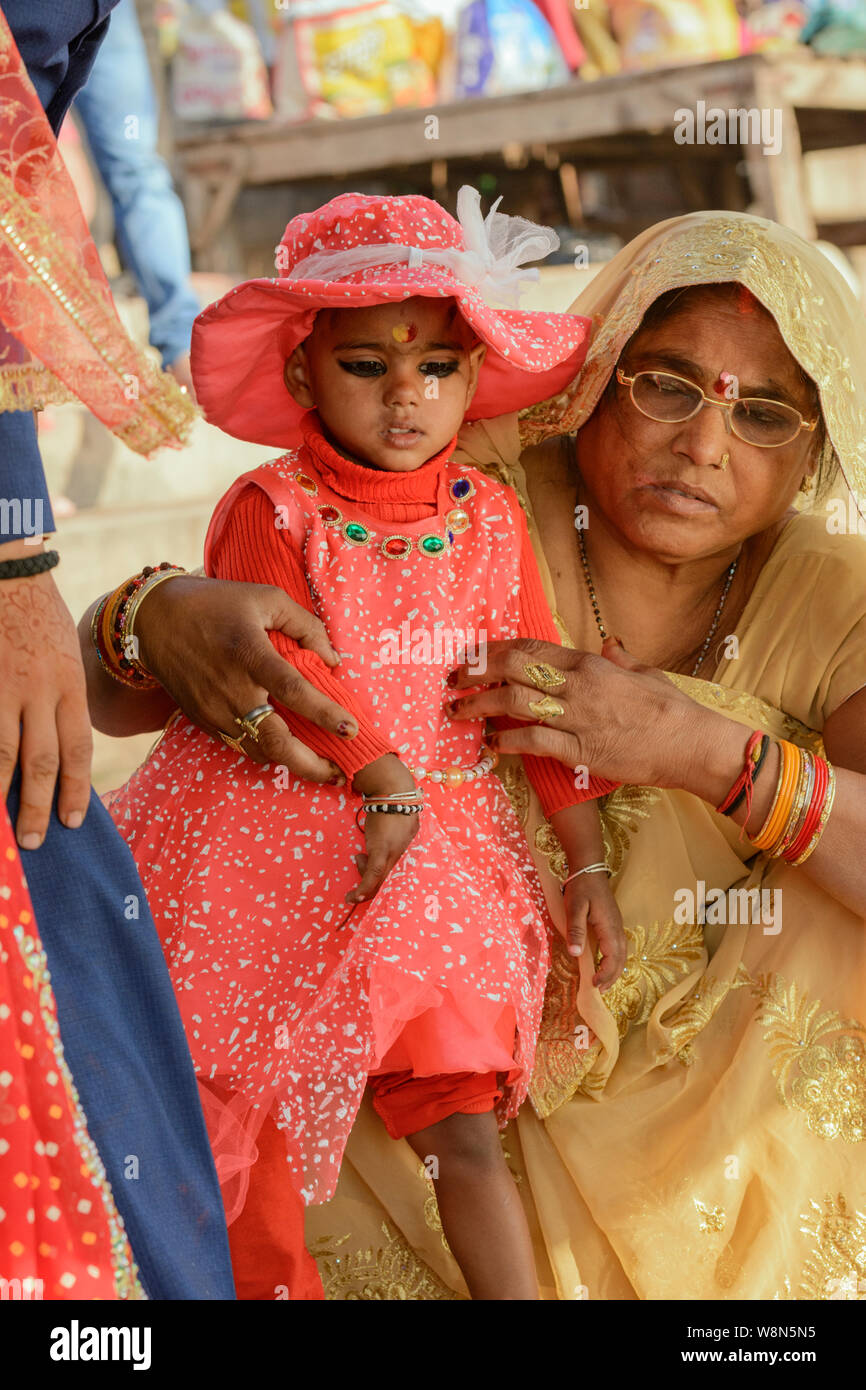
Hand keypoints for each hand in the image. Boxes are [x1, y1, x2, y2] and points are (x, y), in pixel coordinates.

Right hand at [0, 553, 91, 847]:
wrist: (7, 571)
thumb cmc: (37, 616)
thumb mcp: (65, 656)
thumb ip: (62, 699)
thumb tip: (60, 747)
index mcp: (69, 685)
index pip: (77, 749)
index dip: (76, 789)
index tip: (73, 821)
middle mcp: (38, 692)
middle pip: (41, 761)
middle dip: (39, 806)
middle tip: (36, 841)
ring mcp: (1, 689)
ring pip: (0, 755)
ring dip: (1, 796)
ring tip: (3, 830)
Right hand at [132, 575, 357, 782]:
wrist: (154, 620)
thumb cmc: (216, 603)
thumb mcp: (266, 598)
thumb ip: (305, 625)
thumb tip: (332, 661)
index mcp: (249, 653)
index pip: (292, 690)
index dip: (324, 713)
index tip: (351, 729)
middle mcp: (231, 689)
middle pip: (274, 741)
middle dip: (310, 765)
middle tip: (339, 772)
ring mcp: (214, 710)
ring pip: (258, 752)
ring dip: (291, 763)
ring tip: (320, 764)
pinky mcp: (203, 721)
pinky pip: (240, 746)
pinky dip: (266, 753)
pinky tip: (287, 750)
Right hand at [346, 754, 417, 901]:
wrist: (393, 789)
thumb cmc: (396, 802)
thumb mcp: (401, 823)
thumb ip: (395, 837)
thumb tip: (381, 846)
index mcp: (409, 849)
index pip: (397, 875)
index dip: (385, 885)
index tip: (370, 887)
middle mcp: (403, 855)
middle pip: (388, 881)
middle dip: (371, 886)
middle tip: (357, 885)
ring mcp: (393, 853)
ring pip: (379, 879)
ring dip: (364, 883)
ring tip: (358, 860)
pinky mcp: (381, 849)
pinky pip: (373, 875)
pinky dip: (364, 888)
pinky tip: (354, 896)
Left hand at [446, 635, 714, 789]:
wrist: (692, 742)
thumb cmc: (671, 709)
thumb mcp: (645, 672)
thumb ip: (620, 658)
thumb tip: (610, 643)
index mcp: (590, 663)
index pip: (531, 647)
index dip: (495, 650)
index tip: (473, 656)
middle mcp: (579, 685)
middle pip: (514, 668)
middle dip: (477, 672)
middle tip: (454, 681)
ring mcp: (578, 717)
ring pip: (516, 702)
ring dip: (481, 705)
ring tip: (459, 711)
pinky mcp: (582, 750)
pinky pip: (534, 741)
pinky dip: (508, 740)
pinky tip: (492, 743)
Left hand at [562, 871, 625, 990]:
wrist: (589, 869)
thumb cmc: (581, 888)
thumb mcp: (575, 908)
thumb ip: (576, 930)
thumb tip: (575, 954)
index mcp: (609, 927)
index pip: (612, 957)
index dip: (605, 974)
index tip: (594, 985)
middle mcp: (617, 928)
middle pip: (621, 959)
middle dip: (612, 977)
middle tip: (600, 991)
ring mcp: (617, 925)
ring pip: (622, 953)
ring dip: (615, 970)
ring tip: (604, 983)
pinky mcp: (614, 923)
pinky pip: (619, 947)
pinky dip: (615, 960)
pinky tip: (606, 963)